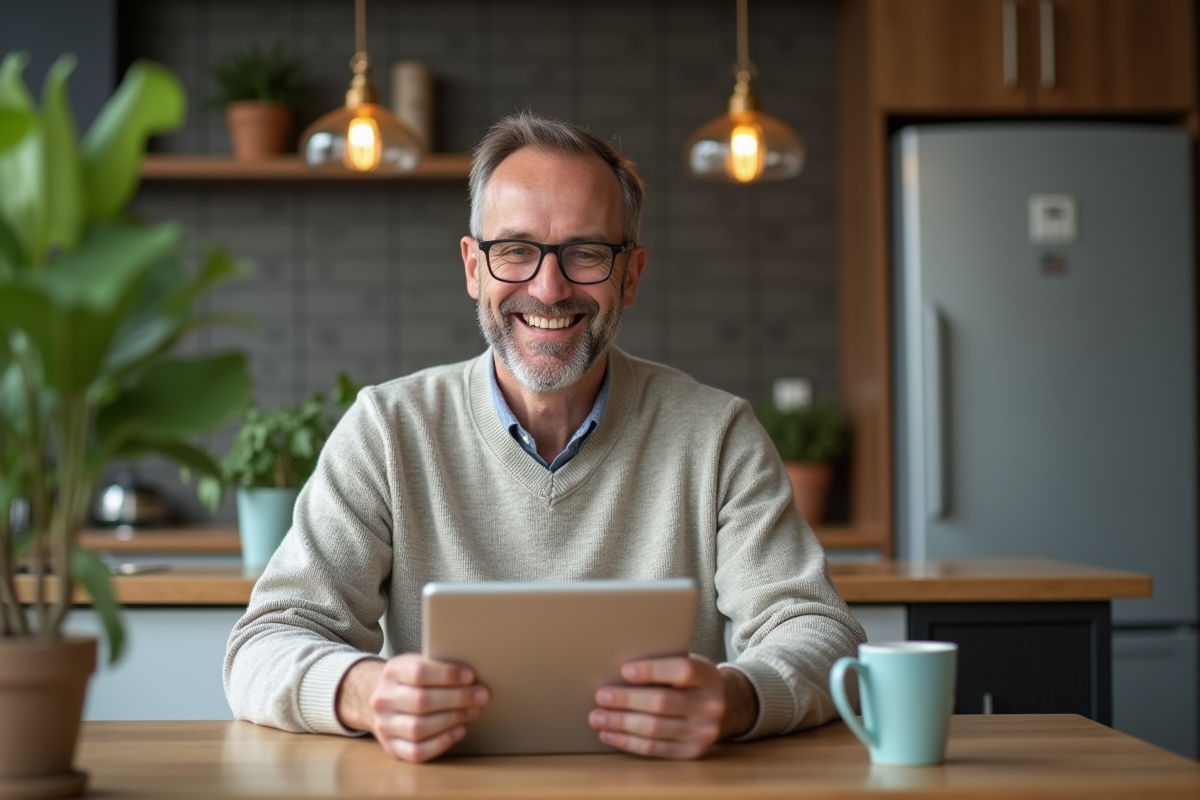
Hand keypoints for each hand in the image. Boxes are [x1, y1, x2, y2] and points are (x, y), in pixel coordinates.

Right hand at [336, 653, 489, 762]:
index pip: (418, 672)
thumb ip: (440, 667)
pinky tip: (460, 730)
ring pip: (418, 727)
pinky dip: (442, 742)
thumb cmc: (412, 681)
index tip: (470, 676)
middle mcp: (383, 699)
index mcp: (391, 672)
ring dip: (452, 719)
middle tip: (481, 696)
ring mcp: (384, 726)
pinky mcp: (392, 748)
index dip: (447, 675)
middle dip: (457, 699)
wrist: (385, 700)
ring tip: (473, 711)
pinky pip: (417, 751)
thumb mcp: (420, 664)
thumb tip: (473, 677)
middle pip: (421, 701)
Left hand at [588, 654, 756, 758]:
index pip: (682, 671)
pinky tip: (610, 734)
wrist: (725, 707)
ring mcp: (702, 733)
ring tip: (597, 717)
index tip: (624, 670)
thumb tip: (617, 671)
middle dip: (627, 700)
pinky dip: (628, 742)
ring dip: (621, 723)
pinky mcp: (691, 752)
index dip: (652, 670)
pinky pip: (654, 749)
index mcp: (710, 677)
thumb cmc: (693, 681)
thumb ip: (664, 666)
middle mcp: (711, 706)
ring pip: (655, 729)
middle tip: (601, 696)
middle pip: (663, 702)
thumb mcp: (689, 665)